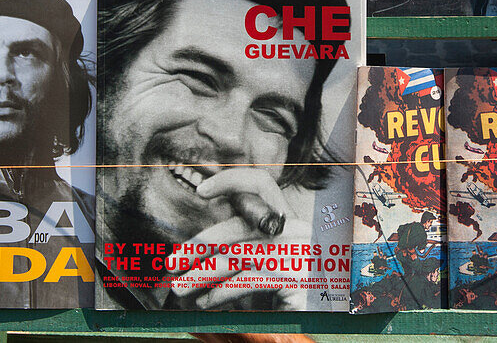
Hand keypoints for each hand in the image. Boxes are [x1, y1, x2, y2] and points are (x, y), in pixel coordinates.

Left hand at [165, 168, 309, 309]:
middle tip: (172, 263)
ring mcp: (299, 254)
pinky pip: (248, 281)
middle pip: (239, 227)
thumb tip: (195, 250)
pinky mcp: (297, 279)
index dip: (232, 180)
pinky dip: (222, 292)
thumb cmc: (290, 290)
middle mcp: (296, 230)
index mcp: (288, 219)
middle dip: (200, 245)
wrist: (324, 316)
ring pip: (238, 257)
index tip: (201, 190)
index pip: (262, 185)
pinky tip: (206, 301)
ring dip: (202, 274)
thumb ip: (242, 249)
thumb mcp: (268, 262)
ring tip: (180, 287)